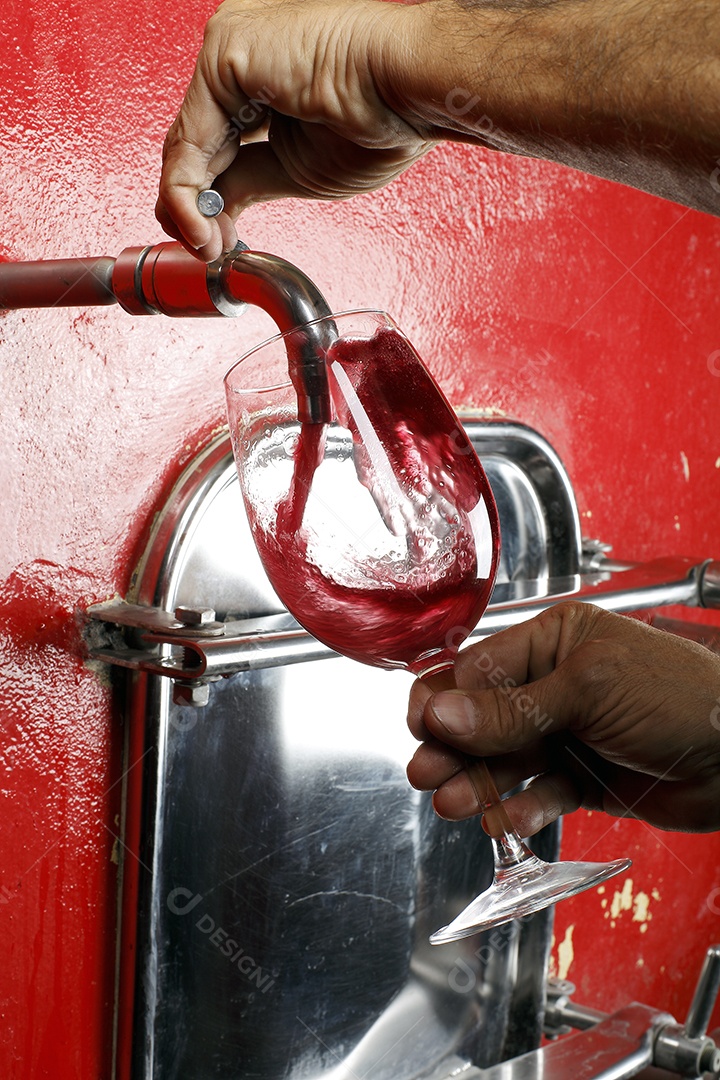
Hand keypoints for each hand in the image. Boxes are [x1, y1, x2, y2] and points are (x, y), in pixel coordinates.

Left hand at [156, 0, 433, 260]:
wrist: (409, 92)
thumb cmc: (383, 120)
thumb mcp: (298, 171)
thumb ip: (249, 182)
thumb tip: (214, 212)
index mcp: (267, 76)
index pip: (216, 143)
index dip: (208, 197)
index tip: (216, 239)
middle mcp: (245, 55)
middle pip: (195, 142)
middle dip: (193, 206)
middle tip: (206, 248)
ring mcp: (232, 49)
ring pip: (186, 142)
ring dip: (188, 207)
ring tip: (207, 245)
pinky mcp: (225, 51)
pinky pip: (190, 136)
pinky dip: (188, 190)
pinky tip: (202, 224)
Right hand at [407, 603, 719, 834]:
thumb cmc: (681, 697)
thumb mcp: (587, 691)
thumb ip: (511, 709)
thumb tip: (442, 712)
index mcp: (554, 641)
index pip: (479, 668)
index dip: (446, 699)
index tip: (421, 728)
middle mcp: (554, 684)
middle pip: (484, 717)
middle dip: (455, 746)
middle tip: (428, 773)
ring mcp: (568, 732)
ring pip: (507, 759)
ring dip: (481, 783)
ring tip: (457, 805)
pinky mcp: (584, 777)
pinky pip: (540, 792)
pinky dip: (521, 808)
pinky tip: (505, 820)